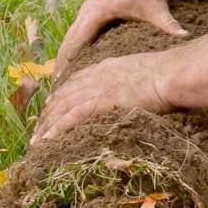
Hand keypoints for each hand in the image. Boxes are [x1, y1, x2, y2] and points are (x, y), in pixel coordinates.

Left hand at [30, 48, 174, 145]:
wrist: (171, 74)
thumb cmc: (168, 75)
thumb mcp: (144, 71)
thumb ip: (132, 80)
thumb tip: (136, 90)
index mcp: (106, 67)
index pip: (76, 82)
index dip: (60, 95)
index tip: (50, 107)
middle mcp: (96, 76)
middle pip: (64, 95)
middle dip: (48, 113)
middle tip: (37, 129)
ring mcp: (97, 88)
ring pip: (63, 107)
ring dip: (47, 125)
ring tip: (36, 141)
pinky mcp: (100, 102)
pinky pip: (72, 117)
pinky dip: (57, 128)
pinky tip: (47, 140)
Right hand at [51, 0, 188, 79]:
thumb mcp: (157, 7)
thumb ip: (169, 24)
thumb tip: (185, 37)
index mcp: (96, 12)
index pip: (75, 44)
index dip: (66, 65)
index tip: (59, 84)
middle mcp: (87, 10)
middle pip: (68, 42)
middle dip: (60, 65)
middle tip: (54, 91)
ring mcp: (89, 9)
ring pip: (72, 37)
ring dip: (65, 56)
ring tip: (60, 81)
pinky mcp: (94, 9)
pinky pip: (79, 32)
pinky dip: (74, 47)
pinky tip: (75, 64)